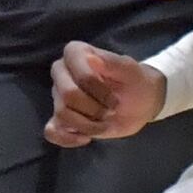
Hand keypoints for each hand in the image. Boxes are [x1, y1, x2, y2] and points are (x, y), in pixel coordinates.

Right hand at [47, 39, 167, 146]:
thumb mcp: (130, 70)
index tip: (115, 99)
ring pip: (62, 115)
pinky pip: (52, 131)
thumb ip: (112, 62)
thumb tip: (90, 59)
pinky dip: (67, 139)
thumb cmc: (134, 81)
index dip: (98, 91)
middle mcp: (61, 72)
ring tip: (105, 123)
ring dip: (89, 126)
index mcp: (75, 54)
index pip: (78, 74)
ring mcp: (58, 96)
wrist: (140, 101)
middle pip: (67, 96)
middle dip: (94, 110)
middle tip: (111, 111)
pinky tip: (85, 138)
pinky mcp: (60, 118)